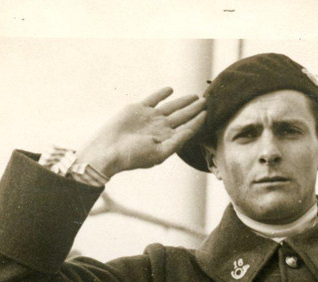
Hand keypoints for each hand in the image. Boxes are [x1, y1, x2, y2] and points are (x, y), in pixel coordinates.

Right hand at [78, 87, 206, 178]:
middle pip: (181, 116)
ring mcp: (150, 118)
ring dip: (183, 101)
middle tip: (206, 101)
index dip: (197, 121)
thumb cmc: (134, 156)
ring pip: (171, 107)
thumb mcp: (159, 153)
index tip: (207, 113)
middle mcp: (160, 129)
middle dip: (194, 109)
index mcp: (166, 140)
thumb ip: (176, 142)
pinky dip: (161, 94)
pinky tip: (170, 90)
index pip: (186, 129)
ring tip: (195, 96)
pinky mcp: (139, 109)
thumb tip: (191, 131)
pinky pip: (153, 99)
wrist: (110, 149)